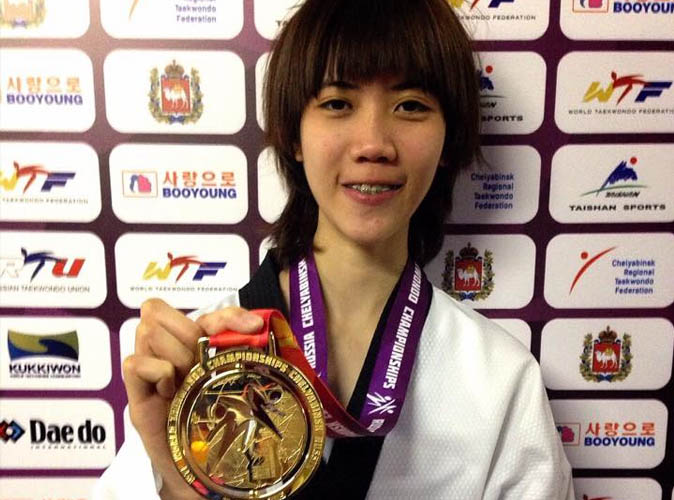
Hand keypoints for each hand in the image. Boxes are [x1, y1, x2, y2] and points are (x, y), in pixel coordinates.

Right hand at [122, 298, 263, 498]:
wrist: (202, 467)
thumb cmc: (218, 419)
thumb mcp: (233, 378)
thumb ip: (240, 348)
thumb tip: (257, 324)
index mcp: (190, 343)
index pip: (201, 310)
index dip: (226, 314)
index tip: (254, 328)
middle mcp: (165, 352)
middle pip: (156, 311)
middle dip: (186, 333)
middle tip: (201, 364)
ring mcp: (147, 371)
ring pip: (147, 332)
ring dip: (175, 353)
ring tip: (188, 380)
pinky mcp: (136, 396)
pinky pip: (134, 363)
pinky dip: (158, 371)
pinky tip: (172, 390)